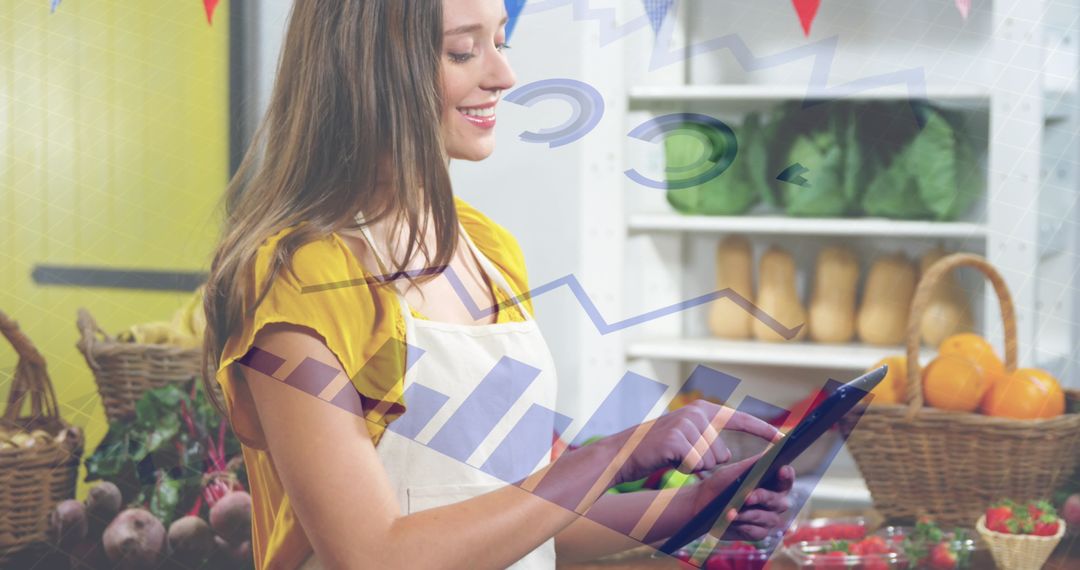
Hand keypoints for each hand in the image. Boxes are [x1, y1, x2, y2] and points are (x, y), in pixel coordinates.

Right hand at [601, 400, 781, 485]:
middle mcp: (696, 413)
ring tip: (672, 457)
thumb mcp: (684, 437)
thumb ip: (706, 439)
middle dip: (705, 463)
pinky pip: (696, 466)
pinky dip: (683, 470)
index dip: (762, 430)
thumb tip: (727, 455)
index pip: (739, 418)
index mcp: (701, 410)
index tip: (783, 439)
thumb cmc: (656, 450)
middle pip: (721, 453)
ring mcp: (686, 425)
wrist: (623, 453)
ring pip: (710, 462)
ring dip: (693, 468)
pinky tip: (668, 460)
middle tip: (680, 457)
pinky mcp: (677, 440)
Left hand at [692, 458, 795, 541]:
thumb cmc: (722, 484)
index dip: (787, 475)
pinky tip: (732, 520)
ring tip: (731, 510)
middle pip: (779, 501)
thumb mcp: (735, 471)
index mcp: (774, 484)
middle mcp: (776, 502)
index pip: (786, 479)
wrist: (703, 505)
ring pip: (767, 518)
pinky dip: (743, 525)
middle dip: (762, 497)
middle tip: (747, 496)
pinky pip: (757, 531)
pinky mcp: (758, 533)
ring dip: (748, 514)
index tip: (781, 470)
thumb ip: (753, 464)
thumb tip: (770, 455)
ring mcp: (768, 519)